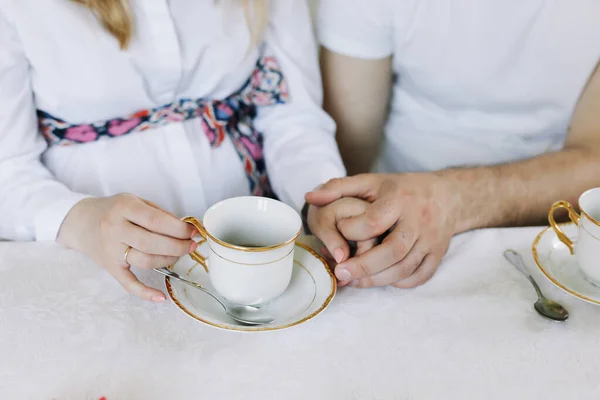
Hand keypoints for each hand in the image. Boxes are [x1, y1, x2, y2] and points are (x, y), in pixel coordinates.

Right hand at [57, 194, 196, 301]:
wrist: (80, 221)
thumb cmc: (113, 210)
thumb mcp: (135, 201)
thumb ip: (158, 213)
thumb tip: (185, 229)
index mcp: (124, 207)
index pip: (157, 221)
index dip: (179, 228)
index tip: (193, 232)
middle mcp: (115, 229)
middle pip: (152, 243)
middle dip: (178, 246)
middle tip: (191, 245)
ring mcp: (111, 250)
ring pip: (146, 261)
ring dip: (169, 260)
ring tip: (179, 254)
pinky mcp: (110, 267)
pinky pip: (128, 284)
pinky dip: (144, 293)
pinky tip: (161, 297)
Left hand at [306, 173, 458, 287]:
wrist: (447, 196)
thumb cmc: (401, 189)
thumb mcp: (371, 182)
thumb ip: (338, 188)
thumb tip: (309, 197)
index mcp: (400, 200)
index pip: (374, 221)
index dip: (352, 231)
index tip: (339, 233)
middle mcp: (418, 221)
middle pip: (393, 251)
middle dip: (364, 266)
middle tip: (340, 274)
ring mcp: (431, 240)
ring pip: (405, 268)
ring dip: (378, 279)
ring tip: (354, 281)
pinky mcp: (438, 255)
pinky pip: (420, 276)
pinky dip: (400, 282)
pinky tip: (381, 279)